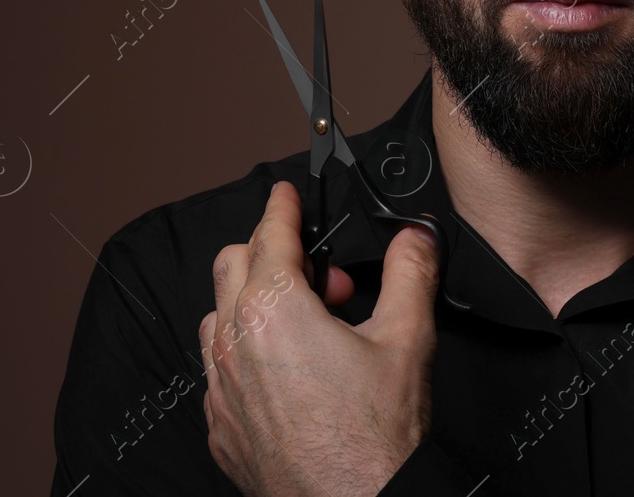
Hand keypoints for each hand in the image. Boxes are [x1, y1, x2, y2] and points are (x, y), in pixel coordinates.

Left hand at [199, 180, 440, 496]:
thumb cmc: (374, 438)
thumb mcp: (408, 338)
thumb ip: (410, 273)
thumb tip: (415, 240)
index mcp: (274, 310)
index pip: (268, 234)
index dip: (280, 206)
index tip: (285, 195)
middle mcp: (235, 344)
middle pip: (231, 264)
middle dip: (271, 251)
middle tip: (323, 276)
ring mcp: (221, 389)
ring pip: (218, 316)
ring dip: (254, 303)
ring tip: (308, 325)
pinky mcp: (220, 426)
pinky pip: (218, 370)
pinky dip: (247, 354)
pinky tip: (289, 372)